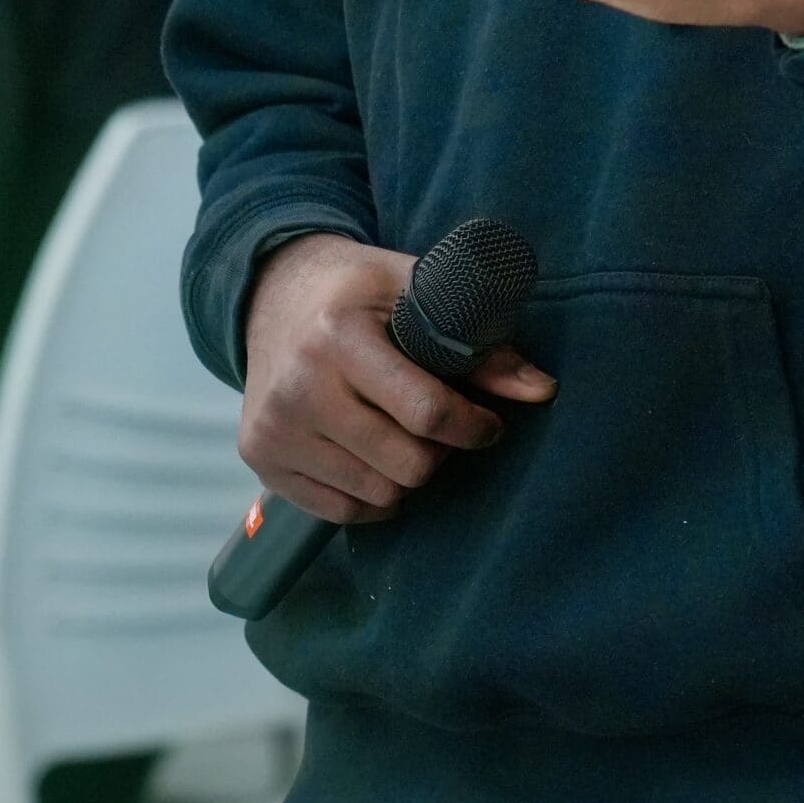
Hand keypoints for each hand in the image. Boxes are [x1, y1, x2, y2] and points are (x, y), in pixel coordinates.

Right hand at [240, 232, 555, 525]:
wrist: (272, 293)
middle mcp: (300, 387)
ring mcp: (275, 429)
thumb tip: (543, 390)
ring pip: (378, 495)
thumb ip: (480, 341)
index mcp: (340, 335)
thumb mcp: (417, 290)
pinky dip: (373, 497)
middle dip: (441, 453)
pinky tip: (375, 456)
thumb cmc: (359, 289)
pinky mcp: (260, 459)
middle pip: (406, 465)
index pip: (425, 411)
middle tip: (444, 428)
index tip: (489, 423)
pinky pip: (341, 513)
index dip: (473, 426)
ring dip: (407, 474)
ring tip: (406, 435)